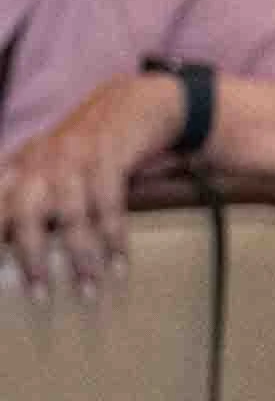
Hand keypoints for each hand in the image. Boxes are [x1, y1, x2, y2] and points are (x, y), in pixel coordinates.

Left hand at [0, 74, 186, 298]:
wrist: (132, 104)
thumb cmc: (87, 149)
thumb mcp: (47, 166)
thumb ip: (28, 198)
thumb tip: (15, 248)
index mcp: (20, 165)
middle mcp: (40, 160)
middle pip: (25, 211)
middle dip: (32, 255)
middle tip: (40, 296)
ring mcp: (75, 156)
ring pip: (70, 213)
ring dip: (80, 257)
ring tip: (90, 292)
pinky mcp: (108, 156)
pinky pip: (109, 204)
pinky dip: (114, 238)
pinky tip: (119, 266)